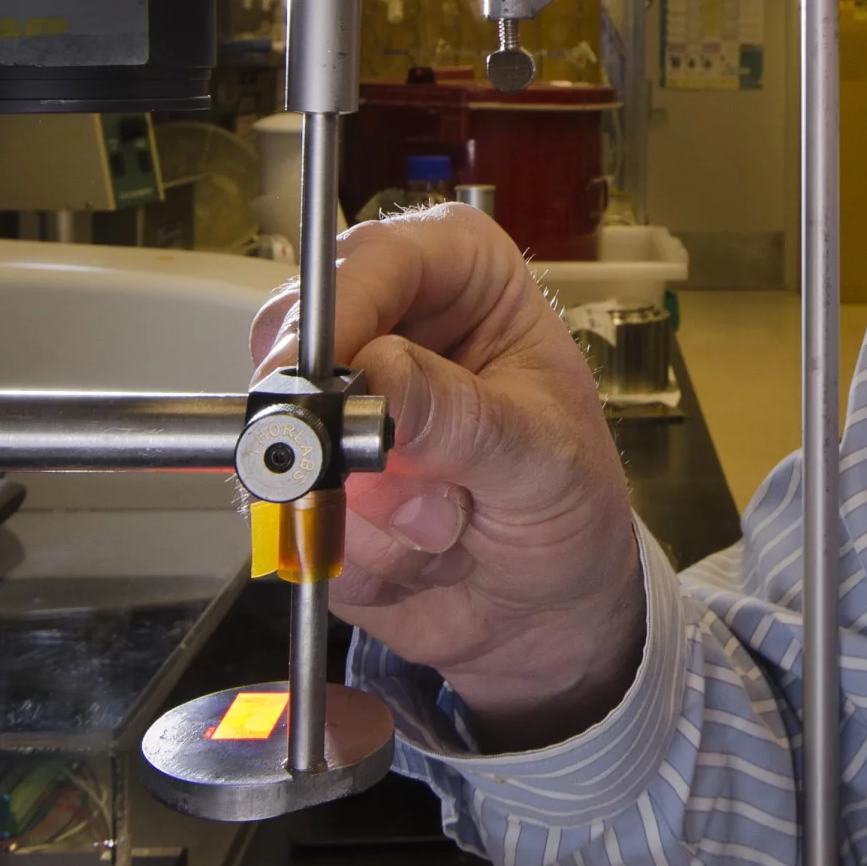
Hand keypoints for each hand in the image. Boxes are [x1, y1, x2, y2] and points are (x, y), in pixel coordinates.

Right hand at [250, 206, 643, 750]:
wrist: (550, 604)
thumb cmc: (571, 501)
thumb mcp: (543, 458)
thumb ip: (463, 418)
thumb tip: (379, 376)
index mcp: (463, 277)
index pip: (375, 261)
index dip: (336, 317)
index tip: (320, 385)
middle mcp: (391, 327)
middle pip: (297, 343)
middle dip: (352, 442)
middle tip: (422, 493)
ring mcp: (342, 406)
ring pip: (294, 445)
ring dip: (375, 517)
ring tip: (454, 524)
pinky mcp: (313, 478)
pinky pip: (295, 519)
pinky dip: (362, 556)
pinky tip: (422, 551)